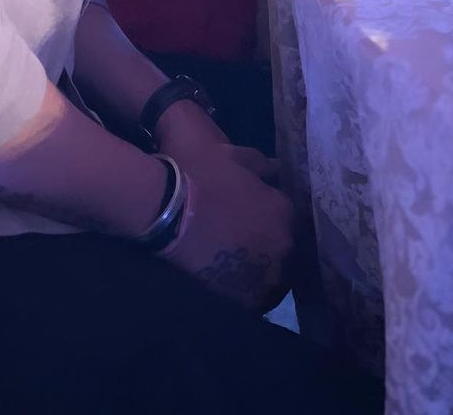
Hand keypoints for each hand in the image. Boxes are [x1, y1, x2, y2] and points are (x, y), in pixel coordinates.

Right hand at [164, 149, 294, 311]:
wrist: (166, 209)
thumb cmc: (199, 173)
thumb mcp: (233, 153)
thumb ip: (261, 164)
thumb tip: (275, 169)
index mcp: (284, 209)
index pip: (286, 215)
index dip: (268, 214)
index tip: (252, 214)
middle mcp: (285, 244)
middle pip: (283, 247)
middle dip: (268, 243)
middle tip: (242, 239)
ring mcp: (268, 275)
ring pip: (273, 275)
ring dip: (260, 269)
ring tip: (234, 262)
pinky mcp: (248, 300)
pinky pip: (255, 297)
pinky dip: (245, 289)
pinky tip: (227, 279)